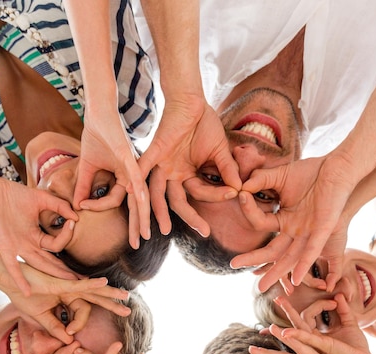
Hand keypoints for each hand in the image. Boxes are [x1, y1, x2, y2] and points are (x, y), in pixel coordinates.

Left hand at [0, 177, 78, 292]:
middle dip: (66, 272)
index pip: (57, 244)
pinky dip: (20, 279)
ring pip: (39, 265)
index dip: (67, 235)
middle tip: (83, 279)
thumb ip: (60, 206)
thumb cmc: (14, 194)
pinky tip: (28, 291)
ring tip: (69, 284)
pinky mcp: (6, 247)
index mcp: (36, 237)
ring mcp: (18, 248)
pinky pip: (14, 266)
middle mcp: (29, 246)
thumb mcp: (42, 199)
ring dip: (54, 275)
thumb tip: (76, 217)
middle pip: (51, 263)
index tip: (73, 222)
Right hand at [0, 262, 129, 342]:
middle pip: (96, 297)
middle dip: (112, 304)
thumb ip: (54, 328)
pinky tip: (104, 281)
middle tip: (128, 312)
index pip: (82, 311)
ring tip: (126, 296)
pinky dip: (92, 283)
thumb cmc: (23, 294)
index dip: (79, 324)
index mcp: (67, 297)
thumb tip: (68, 341)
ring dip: (110, 293)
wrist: (8, 278)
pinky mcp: (61, 282)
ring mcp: (67, 284)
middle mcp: (71, 289)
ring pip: (93, 290)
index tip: (69, 333)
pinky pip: (80, 284)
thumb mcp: (41, 316)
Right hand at [73, 108, 150, 248]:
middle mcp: (132, 175)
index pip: (113, 201)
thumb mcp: (87, 166)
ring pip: (140, 198)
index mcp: (124, 177)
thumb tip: (76, 205)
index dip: (97, 206)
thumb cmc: (95, 134)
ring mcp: (134, 167)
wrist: (99, 111)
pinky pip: (137, 179)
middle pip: (136, 206)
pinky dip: (138, 193)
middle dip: (136, 226)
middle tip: (137, 245)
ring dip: (141, 218)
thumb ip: (83, 185)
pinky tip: (141, 205)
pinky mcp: (131, 159)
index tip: (81, 206)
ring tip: (143, 235)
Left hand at [139, 95, 240, 237]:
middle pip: (177, 201)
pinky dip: (137, 186)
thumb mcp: (220, 151)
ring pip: (156, 194)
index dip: (217, 195)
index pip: (200, 192)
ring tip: (163, 231)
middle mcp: (172, 173)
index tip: (234, 193)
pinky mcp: (152, 153)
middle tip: (204, 232)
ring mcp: (161, 164)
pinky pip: (141, 172)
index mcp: (187, 174)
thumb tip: (240, 188)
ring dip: (158, 213)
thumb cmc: (205, 123)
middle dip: (190, 217)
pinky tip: (136, 200)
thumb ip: (228, 170)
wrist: (192, 100)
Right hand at [230, 153, 358, 290]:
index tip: (241, 196)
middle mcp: (296, 230)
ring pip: (290, 257)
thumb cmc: (312, 172)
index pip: (261, 223)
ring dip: (277, 273)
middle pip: (272, 251)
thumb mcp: (280, 176)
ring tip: (261, 288)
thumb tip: (241, 187)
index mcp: (285, 220)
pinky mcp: (323, 230)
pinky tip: (296, 279)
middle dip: (254, 260)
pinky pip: (312, 251)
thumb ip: (260, 180)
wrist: (338, 167)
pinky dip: (304, 264)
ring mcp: (309, 232)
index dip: (249, 211)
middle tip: (233, 266)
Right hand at [272, 292, 369, 350]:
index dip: (320, 303)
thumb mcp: (350, 325)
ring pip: (297, 329)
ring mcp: (316, 344)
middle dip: (287, 309)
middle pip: (296, 322)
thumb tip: (338, 295)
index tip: (335, 300)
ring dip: (286, 320)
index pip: (309, 315)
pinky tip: (285, 333)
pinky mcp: (322, 347)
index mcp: (319, 335)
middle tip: (277, 298)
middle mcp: (314, 340)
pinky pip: (306, 340)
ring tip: (274, 314)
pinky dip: (296, 335)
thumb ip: (344, 310)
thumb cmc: (358, 350)